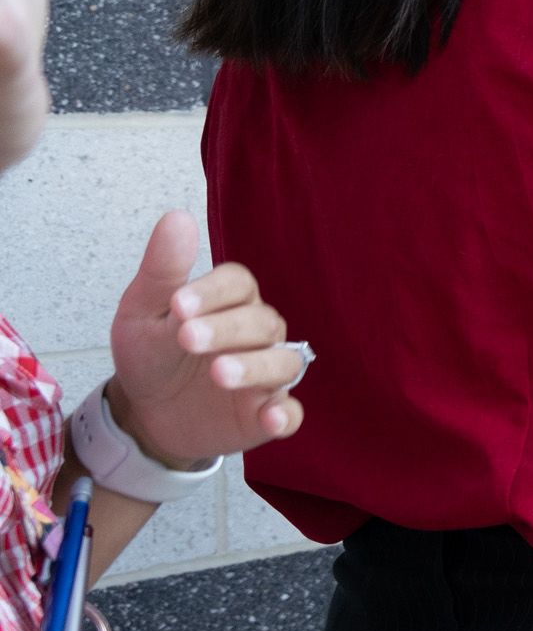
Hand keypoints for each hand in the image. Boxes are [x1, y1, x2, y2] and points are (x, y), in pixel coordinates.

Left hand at [102, 213, 306, 468]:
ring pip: (283, 363)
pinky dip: (285, 413)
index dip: (213, 291)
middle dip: (227, 329)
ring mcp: (266, 375)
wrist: (145, 414)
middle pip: (262, 322)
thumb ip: (163, 270)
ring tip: (218, 373)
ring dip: (256, 366)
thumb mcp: (142, 313)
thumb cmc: (150, 355)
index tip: (179, 305)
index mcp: (230, 302)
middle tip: (187, 338)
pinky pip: (290, 412)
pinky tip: (268, 414)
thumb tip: (177, 216)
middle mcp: (257, 334)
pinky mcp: (266, 413)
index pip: (238, 284)